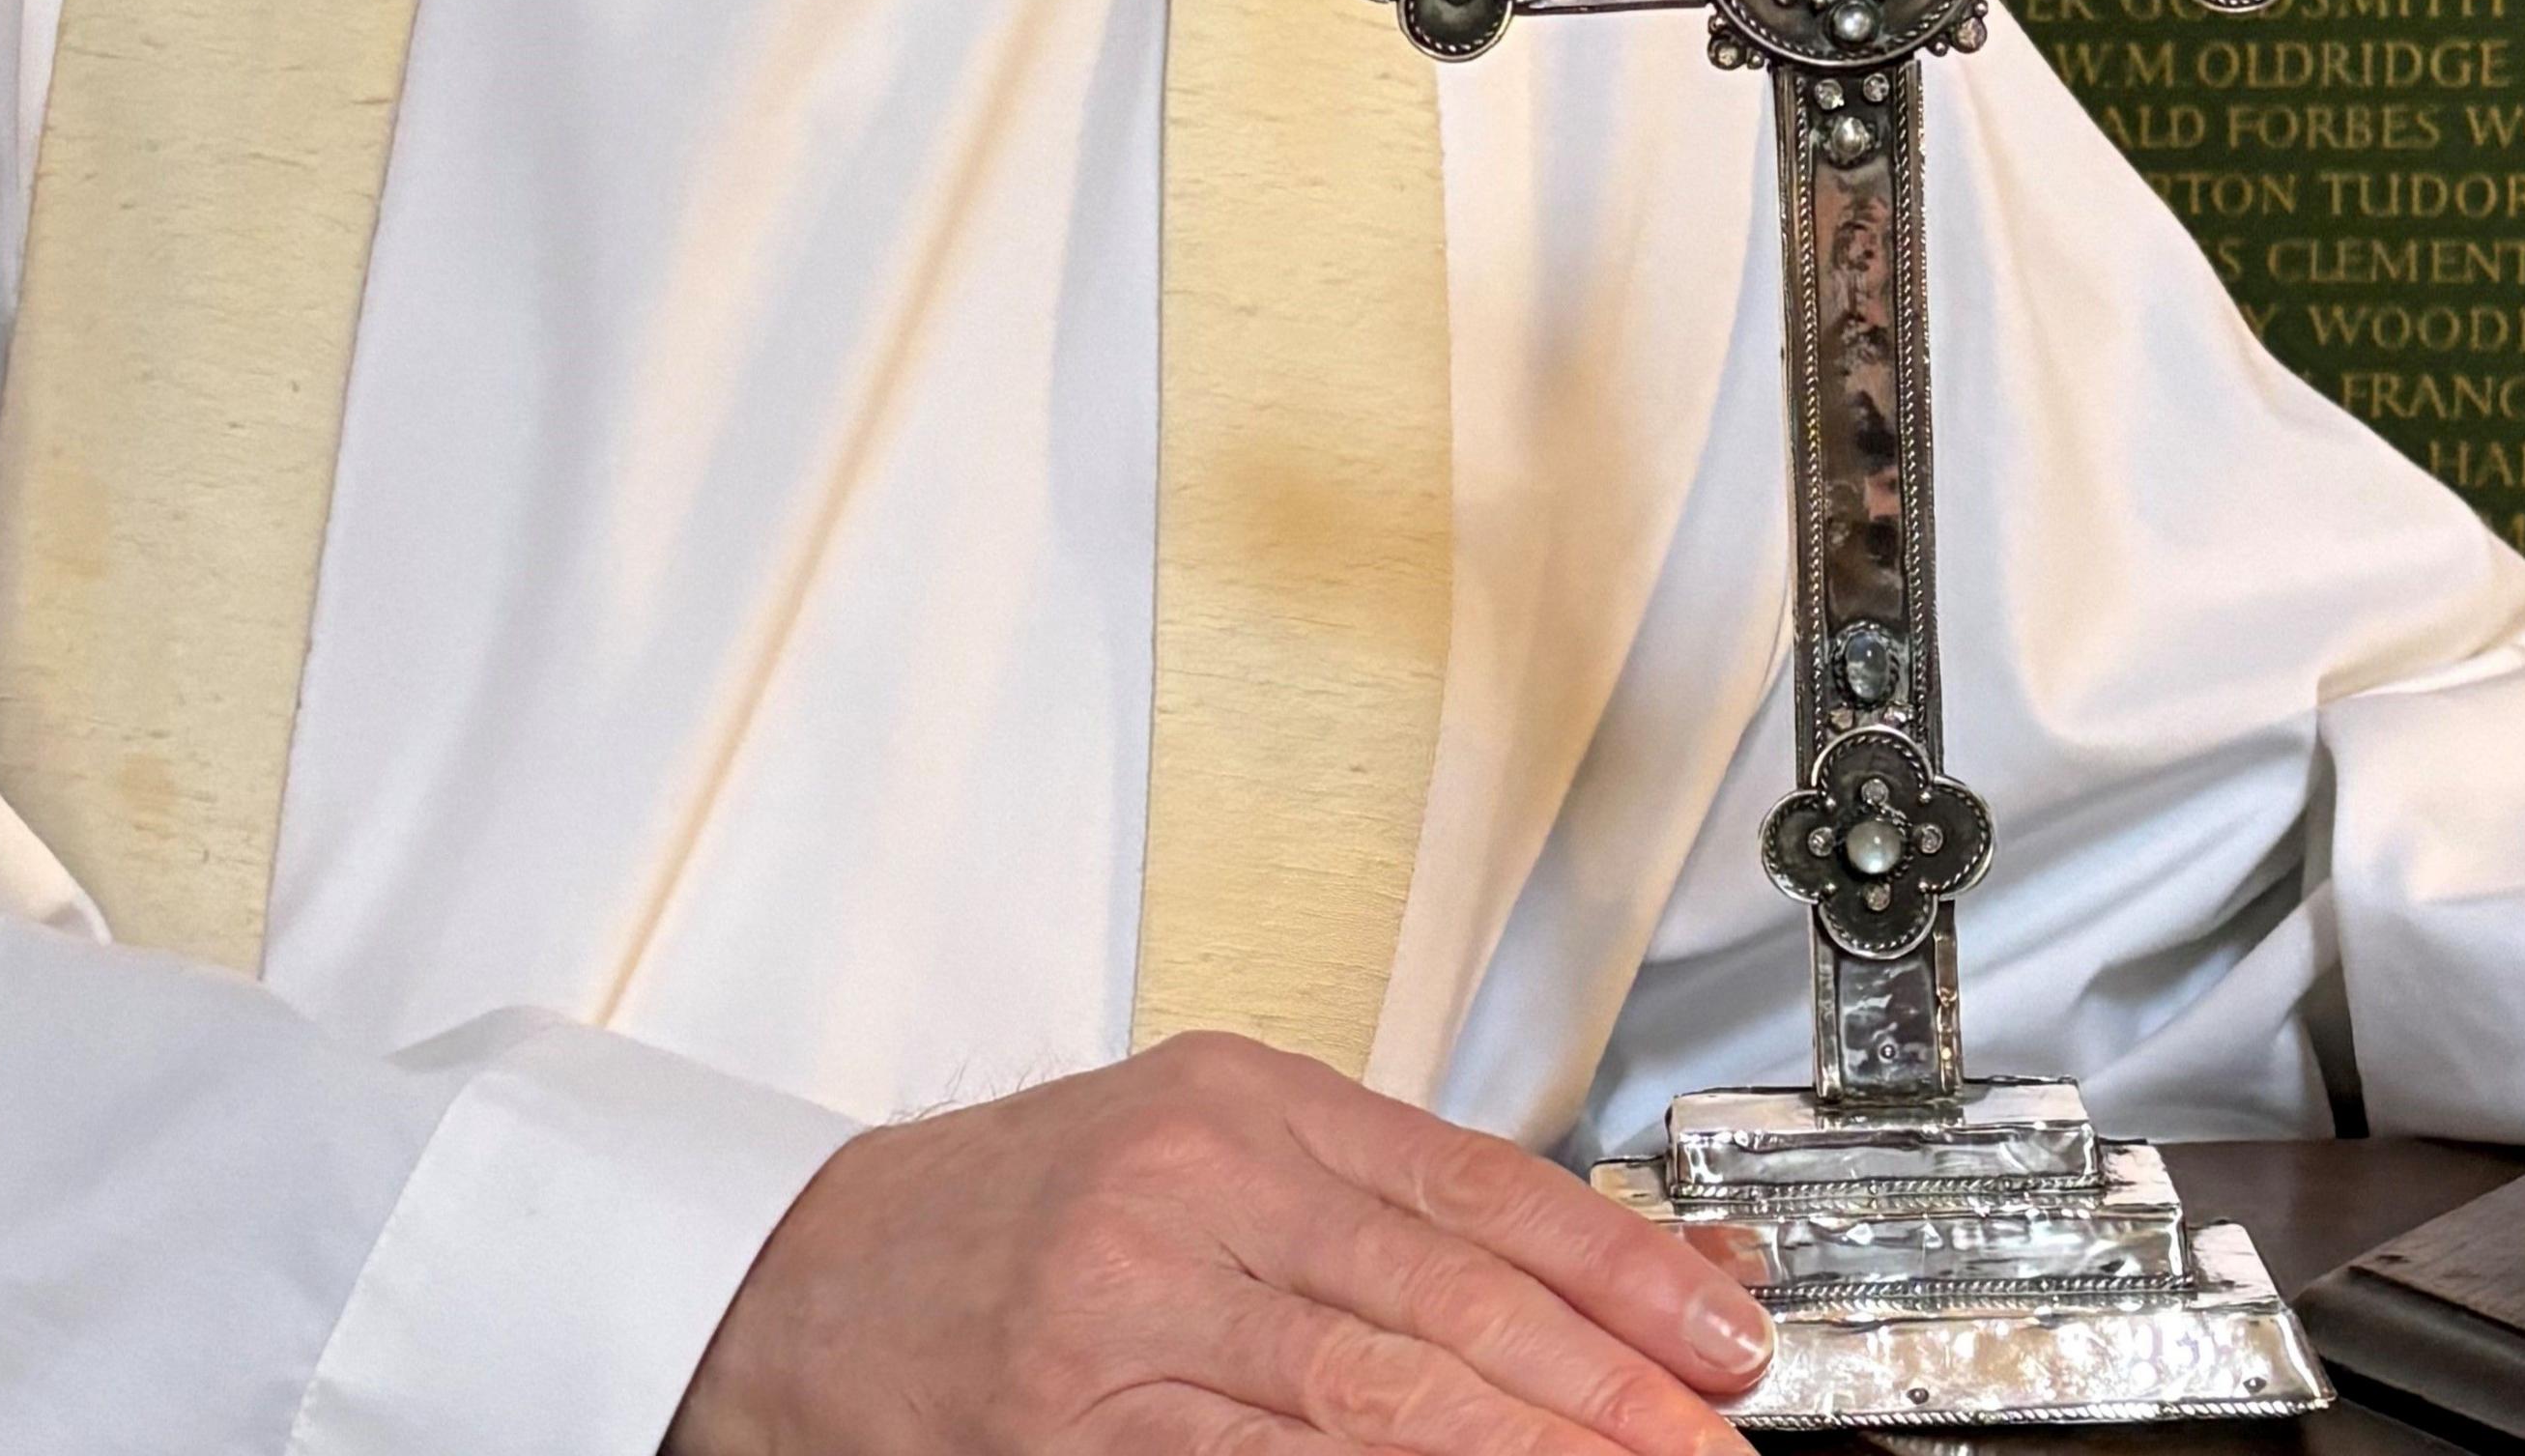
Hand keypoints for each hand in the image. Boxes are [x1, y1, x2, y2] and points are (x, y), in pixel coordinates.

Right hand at [669, 1031, 1772, 1455]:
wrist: (801, 1284)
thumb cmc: (1008, 1219)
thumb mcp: (1201, 1149)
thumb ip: (1383, 1201)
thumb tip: (1598, 1264)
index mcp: (1235, 1104)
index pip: (1474, 1186)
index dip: (1619, 1267)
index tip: (1723, 1328)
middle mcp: (1186, 1193)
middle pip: (1441, 1298)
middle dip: (1601, 1383)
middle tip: (1707, 1435)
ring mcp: (1128, 1316)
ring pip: (1371, 1395)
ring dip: (1523, 1448)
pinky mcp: (1081, 1426)